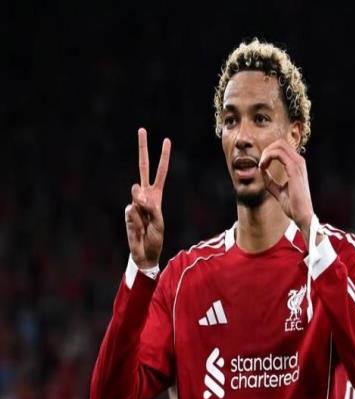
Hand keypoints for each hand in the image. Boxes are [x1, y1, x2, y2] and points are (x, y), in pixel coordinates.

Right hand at [125, 128, 170, 268]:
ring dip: (142, 207)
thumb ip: (149, 207)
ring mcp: (135, 202)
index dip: (163, 157)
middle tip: (142, 129)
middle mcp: (145, 194)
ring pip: (136, 194)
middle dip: (143, 149)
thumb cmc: (155, 238)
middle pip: (143, 167)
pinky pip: (131, 210)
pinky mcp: (128, 211)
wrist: (144, 252)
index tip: (166, 141)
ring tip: (145, 222)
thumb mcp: (158, 222)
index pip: (160, 172)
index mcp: (156, 194)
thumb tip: (136, 194)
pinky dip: (136, 219)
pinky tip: (138, 227)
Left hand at [259, 139, 313, 235]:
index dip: (269, 153)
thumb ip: (269, 180)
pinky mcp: (294, 169)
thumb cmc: (292, 205)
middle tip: (261, 164)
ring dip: (266, 153)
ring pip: (279, 145)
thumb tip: (261, 171)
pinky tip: (263, 167)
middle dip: (267, 150)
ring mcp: (298, 164)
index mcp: (297, 165)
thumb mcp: (277, 190)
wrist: (301, 215)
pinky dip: (268, 157)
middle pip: (280, 143)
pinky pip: (278, 154)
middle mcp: (299, 162)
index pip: (282, 148)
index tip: (262, 166)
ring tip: (261, 165)